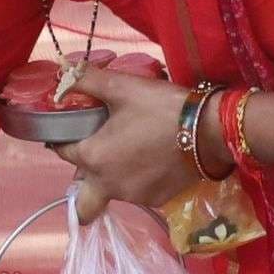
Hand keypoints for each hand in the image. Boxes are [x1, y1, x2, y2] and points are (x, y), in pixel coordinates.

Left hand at [55, 58, 193, 222]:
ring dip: (112, 176)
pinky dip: (137, 180)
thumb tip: (64, 74)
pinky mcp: (156, 200)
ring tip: (132, 149)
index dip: (65, 138)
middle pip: (82, 197)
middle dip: (83, 181)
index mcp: (93, 158)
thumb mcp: (123, 87)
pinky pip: (136, 193)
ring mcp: (133, 196)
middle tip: (98, 155)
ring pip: (110, 192)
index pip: (63, 152)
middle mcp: (108, 185)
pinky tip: (151, 159)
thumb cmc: (162, 108)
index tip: (76, 128)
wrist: (211, 131)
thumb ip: (87, 79)